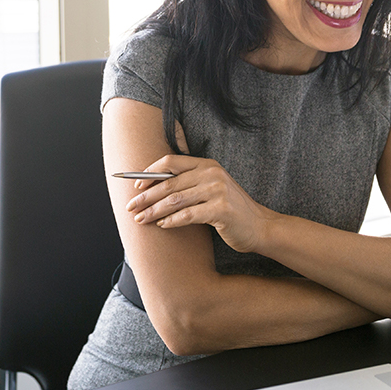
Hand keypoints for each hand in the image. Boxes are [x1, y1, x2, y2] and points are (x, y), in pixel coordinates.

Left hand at [125, 155, 276, 253]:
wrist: (260, 227)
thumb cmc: (230, 210)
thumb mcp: (212, 189)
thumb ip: (189, 184)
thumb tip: (152, 188)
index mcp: (207, 164)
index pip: (170, 162)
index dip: (149, 173)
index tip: (135, 186)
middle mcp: (212, 173)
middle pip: (169, 184)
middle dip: (146, 196)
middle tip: (130, 207)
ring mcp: (218, 190)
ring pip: (175, 200)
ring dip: (154, 212)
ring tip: (141, 220)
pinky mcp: (221, 210)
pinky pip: (188, 215)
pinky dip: (172, 221)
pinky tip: (162, 226)